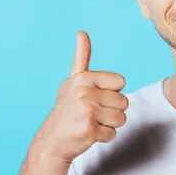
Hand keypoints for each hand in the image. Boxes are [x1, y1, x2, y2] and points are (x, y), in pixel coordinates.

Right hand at [31, 31, 128, 164]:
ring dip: (109, 125)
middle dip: (112, 111)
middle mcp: (84, 92)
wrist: (51, 142)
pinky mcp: (89, 130)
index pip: (121, 82)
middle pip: (124, 101)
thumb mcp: (72, 81)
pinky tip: (88, 135)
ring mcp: (86, 111)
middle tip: (92, 114)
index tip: (94, 98)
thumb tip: (82, 32)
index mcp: (84, 78)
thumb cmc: (66, 110)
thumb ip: (82, 58)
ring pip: (121, 118)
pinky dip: (104, 137)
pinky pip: (113, 133)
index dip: (112, 93)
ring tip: (91, 123)